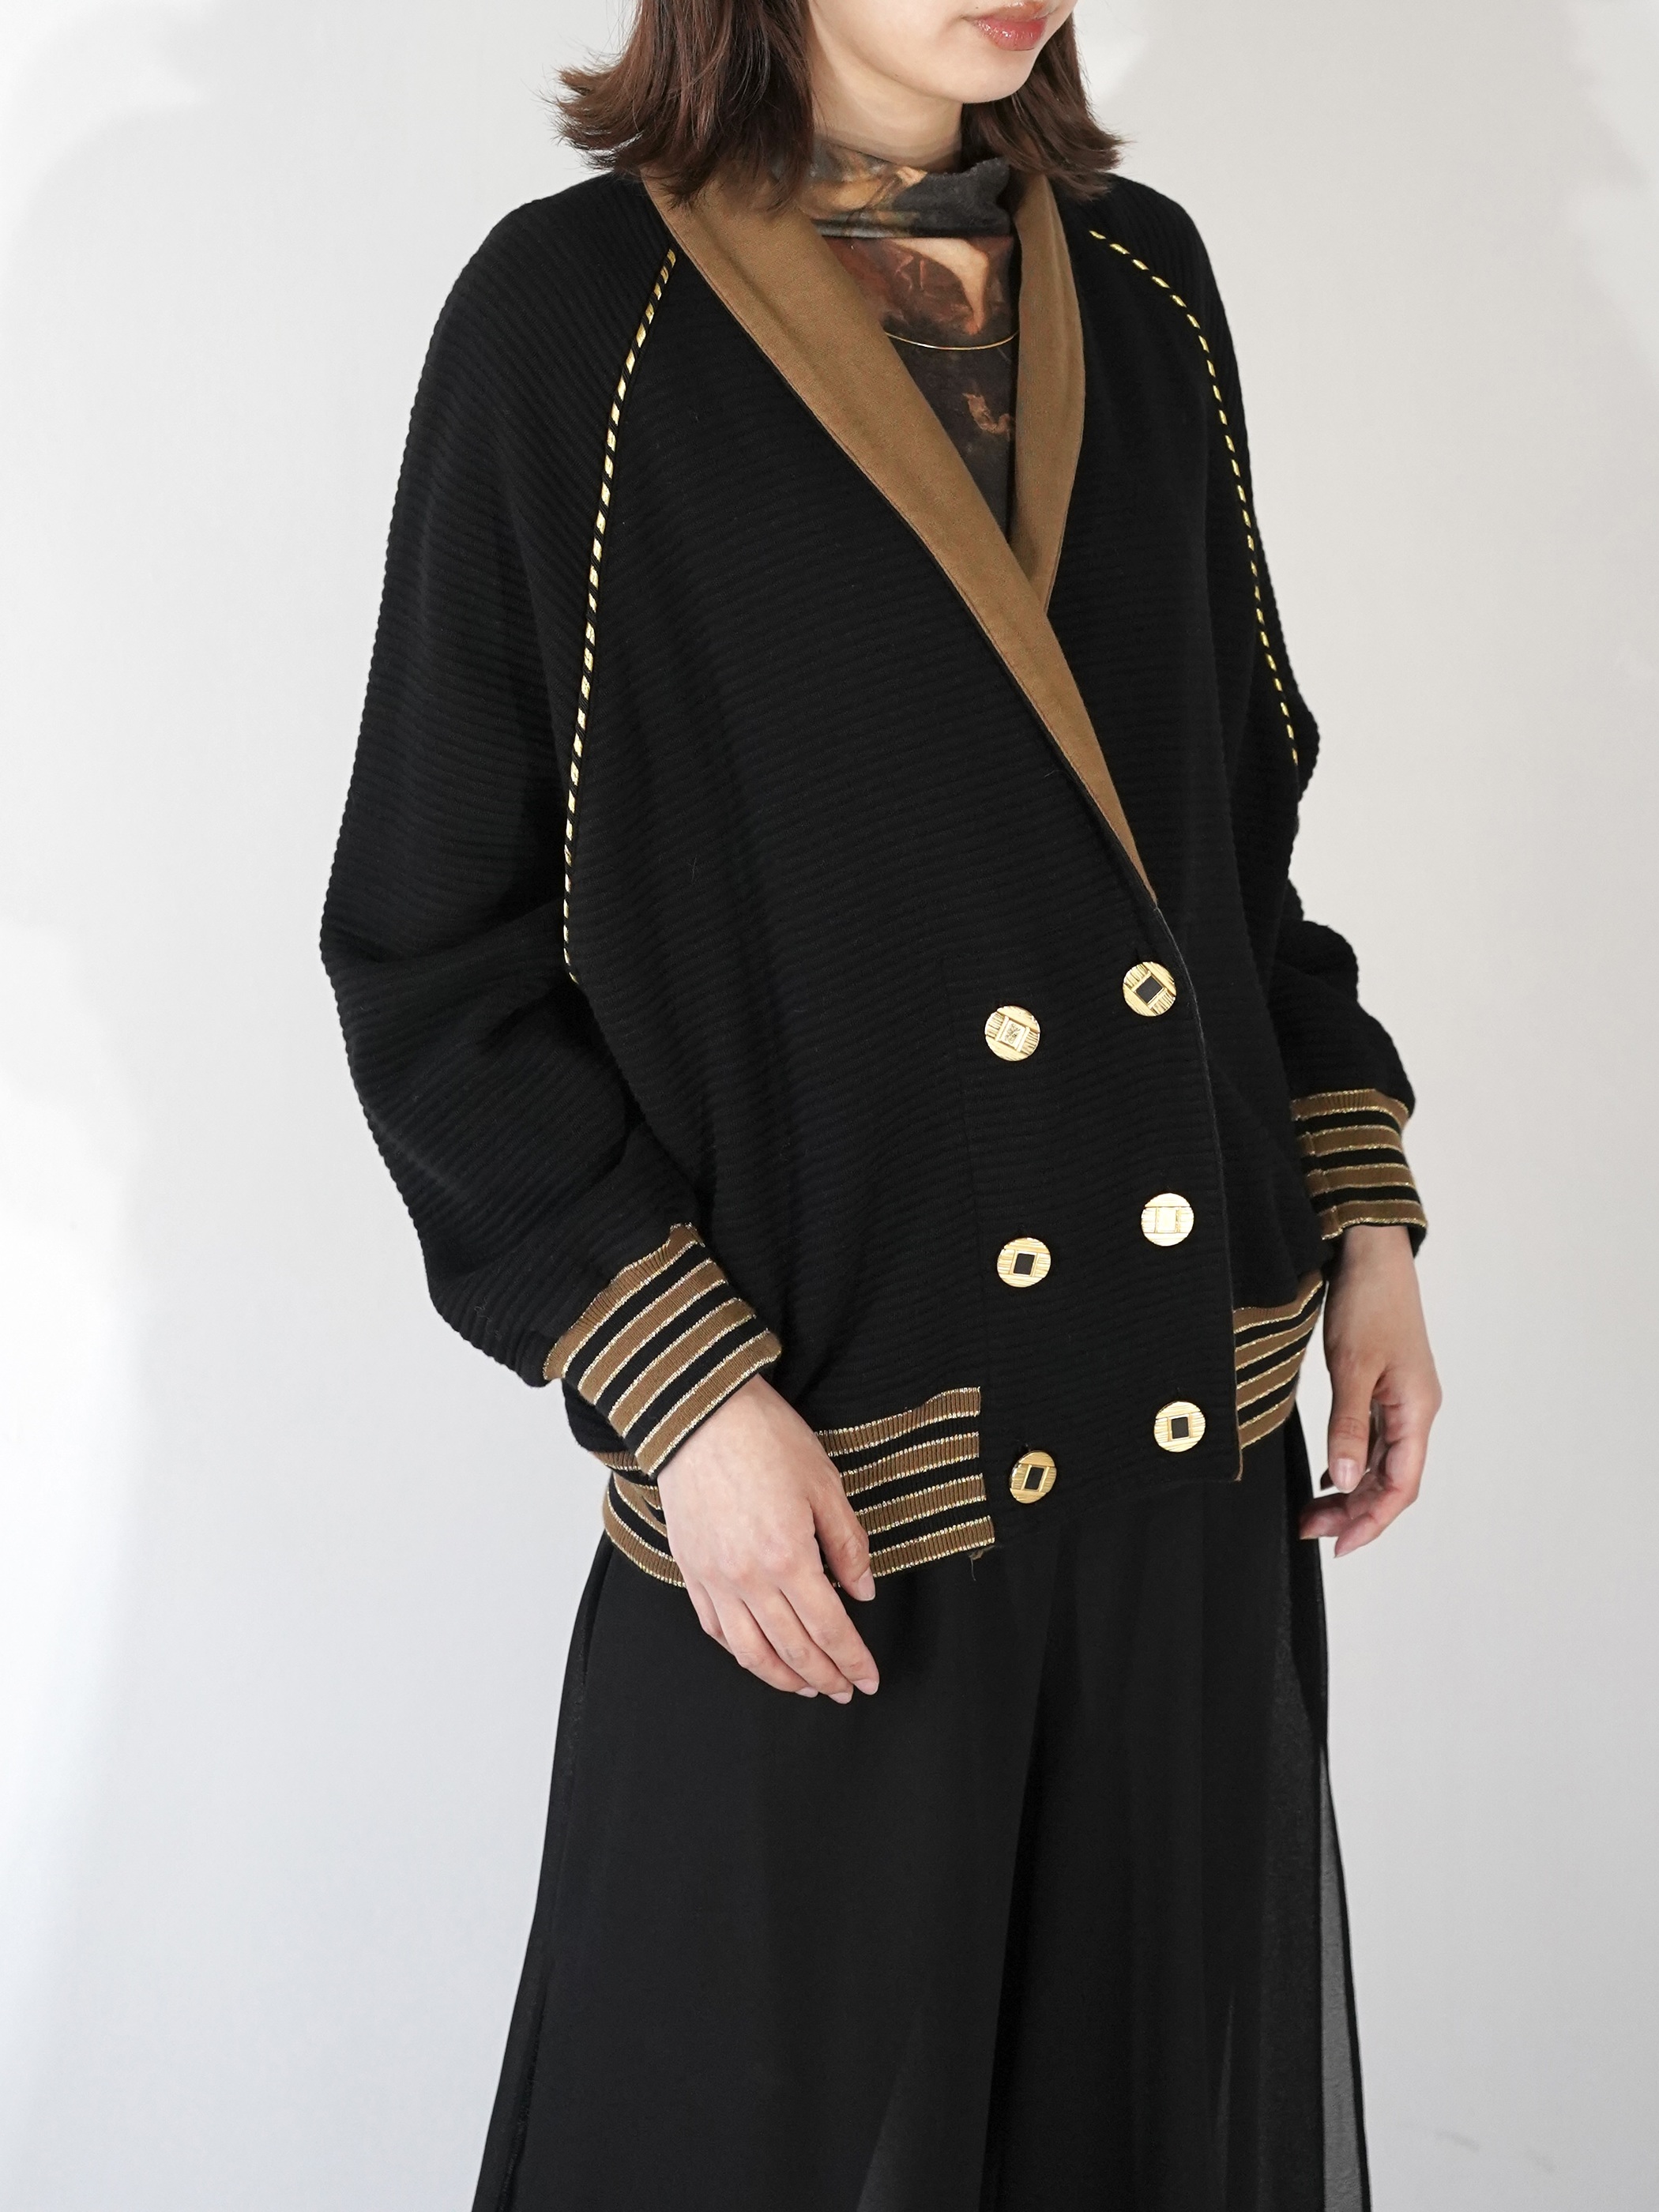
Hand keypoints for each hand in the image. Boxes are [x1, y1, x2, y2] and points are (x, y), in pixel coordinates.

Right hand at [656, 1375, 880, 1701]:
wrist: (699, 1414)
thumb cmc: (764, 1438)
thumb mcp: (824, 1483)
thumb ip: (847, 1543)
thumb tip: (863, 1591)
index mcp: (788, 1557)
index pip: (829, 1629)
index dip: (853, 1660)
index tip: (869, 1678)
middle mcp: (748, 1579)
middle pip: (793, 1649)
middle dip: (825, 1677)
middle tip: (845, 1690)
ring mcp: (714, 1578)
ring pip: (750, 1651)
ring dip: (782, 1678)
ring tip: (806, 1687)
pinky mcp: (691, 1570)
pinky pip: (715, 1627)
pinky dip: (740, 1651)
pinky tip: (757, 1655)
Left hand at [1301, 1224, 1440, 1556]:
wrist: (1372, 1253)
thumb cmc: (1369, 1302)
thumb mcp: (1352, 1366)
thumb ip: (1348, 1425)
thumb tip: (1346, 1479)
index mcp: (1417, 1409)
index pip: (1401, 1485)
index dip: (1372, 1521)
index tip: (1338, 1545)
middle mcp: (1416, 1410)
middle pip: (1392, 1480)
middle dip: (1354, 1512)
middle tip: (1309, 1530)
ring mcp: (1402, 1399)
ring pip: (1382, 1462)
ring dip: (1351, 1490)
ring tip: (1312, 1512)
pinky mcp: (1386, 1387)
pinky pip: (1375, 1439)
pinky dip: (1353, 1462)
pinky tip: (1330, 1475)